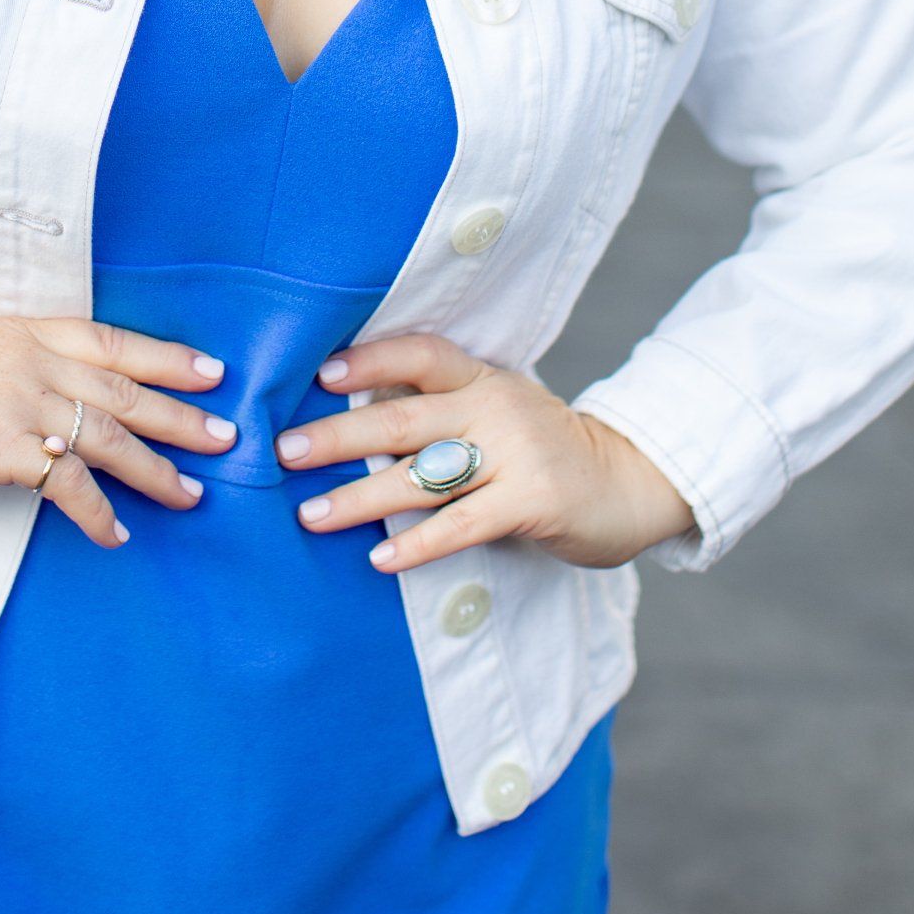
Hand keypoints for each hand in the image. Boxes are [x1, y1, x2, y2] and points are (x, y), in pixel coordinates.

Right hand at [0, 267, 237, 549]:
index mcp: (16, 329)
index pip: (110, 339)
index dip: (164, 355)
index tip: (208, 368)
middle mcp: (31, 360)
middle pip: (126, 388)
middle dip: (182, 414)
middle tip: (228, 435)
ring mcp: (21, 404)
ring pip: (111, 437)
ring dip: (157, 469)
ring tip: (192, 494)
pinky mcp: (4, 451)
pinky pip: (70, 486)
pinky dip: (99, 513)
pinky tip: (116, 534)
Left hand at [275, 332, 694, 573]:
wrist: (630, 484)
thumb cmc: (545, 454)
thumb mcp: (499, 415)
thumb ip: (444, 416)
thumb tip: (354, 426)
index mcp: (483, 379)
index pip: (422, 354)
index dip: (370, 359)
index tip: (319, 373)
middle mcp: (494, 407)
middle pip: (403, 418)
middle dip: (339, 435)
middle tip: (284, 451)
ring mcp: (515, 453)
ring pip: (421, 475)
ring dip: (360, 498)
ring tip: (310, 515)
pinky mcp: (532, 500)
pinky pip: (462, 523)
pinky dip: (419, 543)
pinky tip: (380, 559)